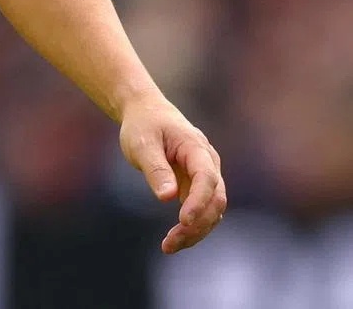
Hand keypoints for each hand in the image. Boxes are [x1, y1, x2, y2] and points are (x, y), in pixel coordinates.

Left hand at [119, 95, 226, 253]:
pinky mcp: (197, 186)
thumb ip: (155, 168)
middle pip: (215, 200)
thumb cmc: (143, 125)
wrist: (146, 112)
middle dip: (197, 224)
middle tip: (170, 242)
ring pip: (212, 210)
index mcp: (196, 147)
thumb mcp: (141, 142)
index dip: (198, 201)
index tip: (182, 221)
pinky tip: (174, 240)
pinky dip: (192, 227)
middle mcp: (208, 163)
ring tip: (169, 246)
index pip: (206, 178)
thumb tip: (168, 198)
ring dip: (195, 231)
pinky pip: (202, 211)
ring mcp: (206, 175)